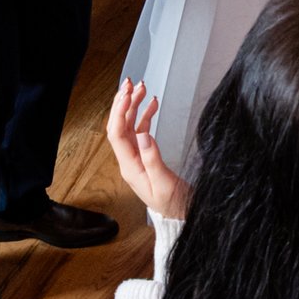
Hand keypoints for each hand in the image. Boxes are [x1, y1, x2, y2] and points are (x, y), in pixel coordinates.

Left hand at [107, 78, 190, 219]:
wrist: (181, 215)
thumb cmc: (173, 203)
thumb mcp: (164, 184)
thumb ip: (153, 159)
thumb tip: (143, 135)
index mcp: (130, 167)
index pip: (117, 133)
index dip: (120, 111)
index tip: (128, 94)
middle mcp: (130, 160)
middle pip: (119, 125)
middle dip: (123, 103)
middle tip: (132, 83)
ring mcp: (137, 156)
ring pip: (130, 125)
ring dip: (134, 106)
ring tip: (143, 88)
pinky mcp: (146, 155)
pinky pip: (141, 130)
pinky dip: (145, 115)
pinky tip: (153, 104)